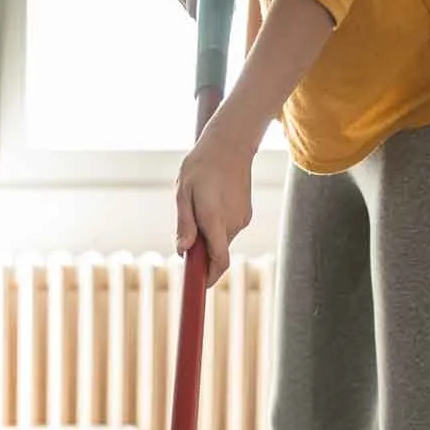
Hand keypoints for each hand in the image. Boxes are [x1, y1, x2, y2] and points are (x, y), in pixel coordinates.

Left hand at [175, 119, 253, 286]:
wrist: (230, 143)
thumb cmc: (201, 166)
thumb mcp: (183, 192)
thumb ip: (184, 223)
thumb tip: (183, 250)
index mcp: (215, 218)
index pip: (219, 259)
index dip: (210, 277)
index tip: (200, 285)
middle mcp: (233, 223)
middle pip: (216, 252)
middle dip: (201, 252)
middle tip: (187, 230)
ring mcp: (242, 219)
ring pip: (221, 241)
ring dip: (208, 236)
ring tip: (199, 207)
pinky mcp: (245, 215)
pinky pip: (227, 231)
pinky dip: (217, 227)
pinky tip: (211, 203)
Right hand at [176, 0, 248, 17]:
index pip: (193, 10)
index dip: (204, 21)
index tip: (218, 26)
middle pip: (193, 13)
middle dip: (207, 17)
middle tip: (224, 14)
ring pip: (192, 12)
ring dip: (205, 12)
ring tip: (220, 5)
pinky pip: (191, 8)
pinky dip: (201, 9)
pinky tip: (212, 3)